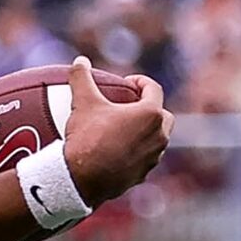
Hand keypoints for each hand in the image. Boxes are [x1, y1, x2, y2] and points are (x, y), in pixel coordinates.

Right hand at [60, 58, 171, 207]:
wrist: (78, 179)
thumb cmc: (85, 139)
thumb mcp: (82, 104)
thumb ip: (82, 79)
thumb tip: (79, 61)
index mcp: (150, 113)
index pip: (153, 89)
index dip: (140, 82)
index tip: (127, 84)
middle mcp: (158, 135)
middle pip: (162, 116)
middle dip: (151, 110)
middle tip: (131, 109)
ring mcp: (152, 157)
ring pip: (157, 140)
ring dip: (146, 133)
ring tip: (126, 132)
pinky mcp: (141, 175)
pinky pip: (144, 160)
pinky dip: (136, 154)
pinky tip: (119, 153)